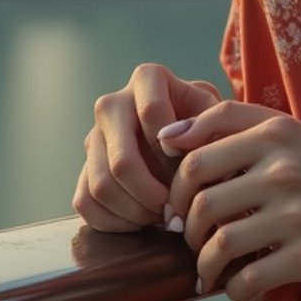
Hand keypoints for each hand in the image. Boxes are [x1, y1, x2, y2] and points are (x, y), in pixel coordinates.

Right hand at [73, 63, 222, 231]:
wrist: (187, 137)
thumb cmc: (206, 124)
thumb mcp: (216, 115)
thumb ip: (206, 124)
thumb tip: (170, 143)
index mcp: (147, 78)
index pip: (152, 112)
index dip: (172, 149)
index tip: (189, 169)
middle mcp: (112, 103)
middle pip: (121, 160)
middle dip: (151, 193)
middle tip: (174, 209)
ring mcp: (94, 136)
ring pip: (101, 185)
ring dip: (134, 211)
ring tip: (162, 215)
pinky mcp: (83, 168)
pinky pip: (86, 202)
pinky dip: (114, 221)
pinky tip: (142, 220)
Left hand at [161, 101, 300, 300]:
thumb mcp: (295, 131)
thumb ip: (238, 126)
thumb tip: (169, 137)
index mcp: (275, 132)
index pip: (196, 153)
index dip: (175, 182)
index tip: (175, 200)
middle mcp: (282, 169)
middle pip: (201, 200)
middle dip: (184, 225)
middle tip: (189, 237)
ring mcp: (296, 214)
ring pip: (219, 243)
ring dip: (204, 262)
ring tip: (208, 267)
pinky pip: (248, 279)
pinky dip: (231, 288)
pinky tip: (236, 285)